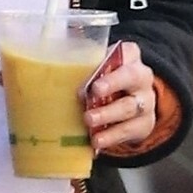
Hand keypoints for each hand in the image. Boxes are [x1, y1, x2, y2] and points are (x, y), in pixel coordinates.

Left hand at [82, 41, 158, 156]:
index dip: (111, 64)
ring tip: (89, 121)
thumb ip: (79, 69)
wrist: (125, 109)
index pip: (127, 52)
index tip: (94, 81)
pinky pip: (130, 130)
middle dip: (112, 85)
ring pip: (130, 106)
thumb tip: (46, 75)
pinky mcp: (144, 123)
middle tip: (92, 94)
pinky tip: (97, 141)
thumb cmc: (102, 83)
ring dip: (108, 114)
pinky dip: (111, 137)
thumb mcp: (93, 71)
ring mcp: (146, 101)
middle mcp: (142, 76)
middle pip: (132, 77)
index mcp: (129, 57)